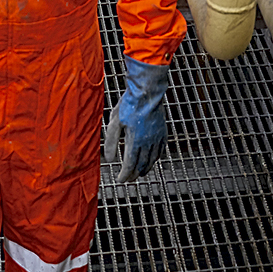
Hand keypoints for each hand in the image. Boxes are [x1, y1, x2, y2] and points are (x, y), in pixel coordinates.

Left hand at [103, 56, 169, 184]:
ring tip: (139, 173)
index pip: (129, 165)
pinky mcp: (163, 132)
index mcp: (135, 141)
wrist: (148, 91)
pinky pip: (160, 151)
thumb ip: (112, 142)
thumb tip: (109, 159)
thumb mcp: (115, 122)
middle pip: (141, 166)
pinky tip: (152, 159)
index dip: (124, 175)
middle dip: (134, 175)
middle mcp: (148, 143)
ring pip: (152, 161)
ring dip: (144, 169)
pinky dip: (155, 159)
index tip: (120, 180)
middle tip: (128, 179)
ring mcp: (157, 138)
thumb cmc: (130, 104)